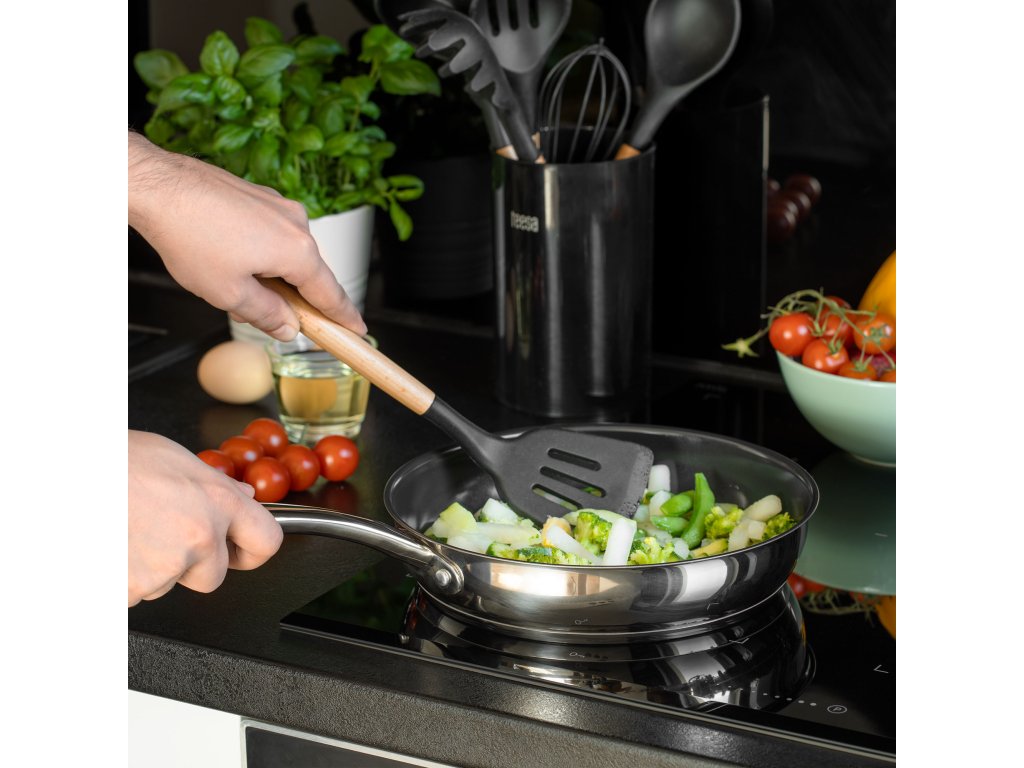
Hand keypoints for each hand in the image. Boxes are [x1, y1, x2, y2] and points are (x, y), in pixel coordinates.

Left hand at [127, 131, 366, 340]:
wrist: (158, 187)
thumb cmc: (190, 236)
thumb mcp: (229, 294)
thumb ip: (267, 315)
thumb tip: (289, 327)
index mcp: (298, 251)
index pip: (330, 294)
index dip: (344, 317)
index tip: (357, 331)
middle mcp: (297, 223)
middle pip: (307, 274)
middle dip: (290, 298)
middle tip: (265, 316)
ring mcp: (278, 206)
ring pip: (285, 254)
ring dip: (269, 275)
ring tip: (229, 282)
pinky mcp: (259, 197)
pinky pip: (270, 234)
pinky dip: (257, 252)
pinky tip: (226, 257)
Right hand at [128, 430, 283, 605]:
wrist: (66, 471)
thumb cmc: (115, 460)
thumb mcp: (177, 459)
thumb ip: (214, 486)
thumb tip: (240, 499)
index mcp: (217, 502)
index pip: (267, 540)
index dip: (252, 550)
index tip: (241, 550)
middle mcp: (199, 536)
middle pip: (213, 576)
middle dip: (192, 564)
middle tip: (159, 535)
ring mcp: (165, 567)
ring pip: (168, 583)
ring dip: (151, 567)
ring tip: (127, 530)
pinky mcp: (131, 589)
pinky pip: (134, 593)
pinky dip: (123, 577)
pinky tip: (113, 547)